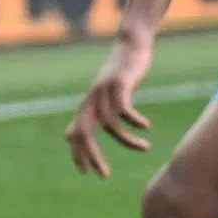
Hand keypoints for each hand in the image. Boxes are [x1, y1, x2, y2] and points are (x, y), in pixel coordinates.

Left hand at [65, 30, 153, 177]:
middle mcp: (92, 99)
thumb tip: (71, 134)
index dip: (77, 153)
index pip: (75, 134)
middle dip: (92, 156)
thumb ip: (90, 112)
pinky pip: (124, 110)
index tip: (85, 172)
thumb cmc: (120, 71)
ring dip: (127, 141)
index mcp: (88, 104)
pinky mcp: (119, 84)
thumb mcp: (103, 93)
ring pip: (110, 125)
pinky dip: (135, 122)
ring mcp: (104, 91)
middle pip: (84, 133)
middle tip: (104, 175)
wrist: (131, 43)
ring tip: (145, 147)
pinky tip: (146, 127)